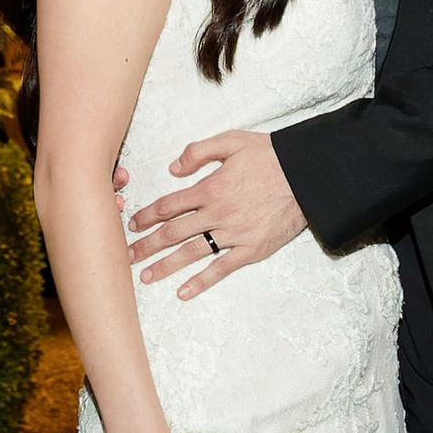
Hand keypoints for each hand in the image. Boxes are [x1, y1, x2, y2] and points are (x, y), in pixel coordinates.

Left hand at [128, 126, 306, 296]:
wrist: (306, 177)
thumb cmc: (270, 156)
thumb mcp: (232, 140)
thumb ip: (199, 151)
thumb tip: (173, 168)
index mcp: (210, 188)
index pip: (169, 206)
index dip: (147, 216)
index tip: (133, 225)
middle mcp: (217, 213)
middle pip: (174, 233)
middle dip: (148, 245)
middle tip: (127, 256)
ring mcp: (234, 234)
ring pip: (192, 253)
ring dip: (166, 266)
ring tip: (145, 277)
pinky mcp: (250, 249)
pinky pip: (221, 268)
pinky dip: (201, 282)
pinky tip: (183, 292)